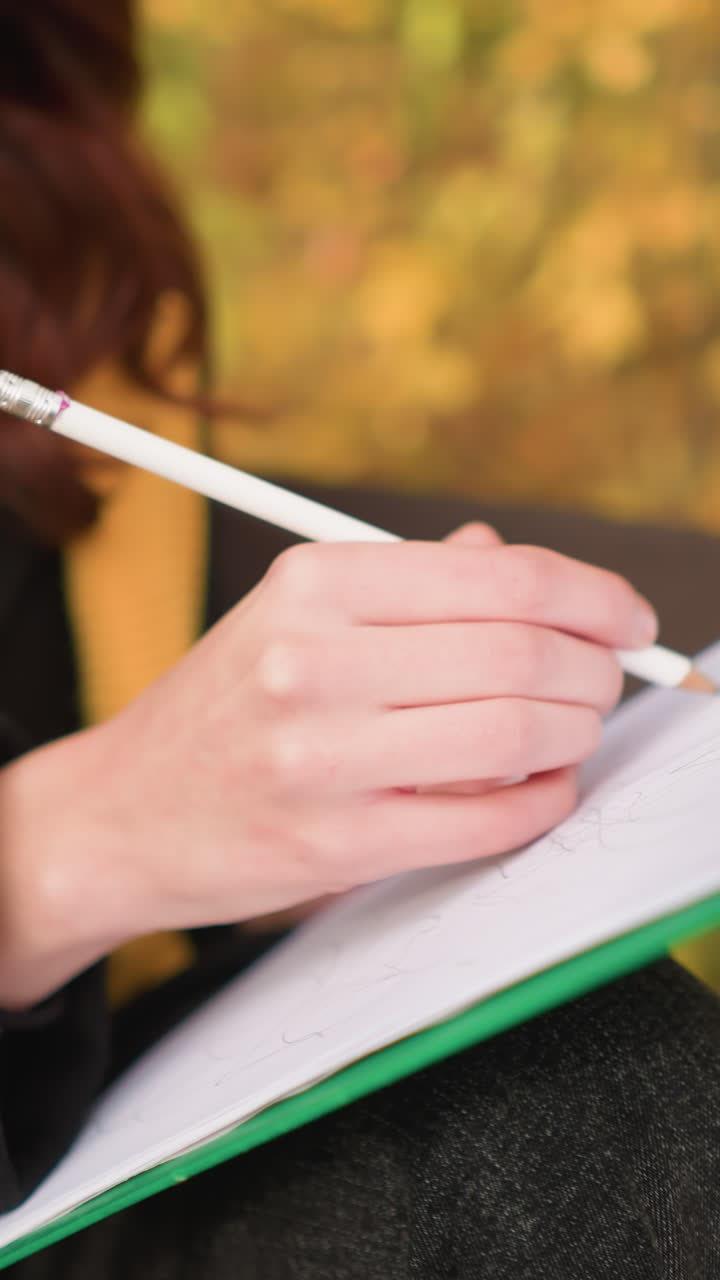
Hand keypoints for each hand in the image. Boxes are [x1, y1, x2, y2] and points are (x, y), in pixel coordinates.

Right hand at [0, 530, 656, 1001]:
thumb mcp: (296, 616)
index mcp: (313, 584)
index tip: (627, 619)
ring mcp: (320, 759)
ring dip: (574, 734)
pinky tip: (543, 789)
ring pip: (512, 734)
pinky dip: (540, 802)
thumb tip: (511, 559)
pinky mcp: (334, 845)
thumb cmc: (225, 706)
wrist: (120, 813)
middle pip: (520, 654)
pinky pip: (482, 820)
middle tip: (605, 681)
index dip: (593, 597)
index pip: (502, 577)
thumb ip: (411, 583)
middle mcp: (312, 660)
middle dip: (594, 671)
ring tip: (572, 732)